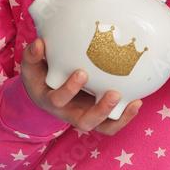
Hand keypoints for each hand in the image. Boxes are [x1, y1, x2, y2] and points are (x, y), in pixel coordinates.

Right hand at [20, 38, 140, 134]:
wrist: (45, 91)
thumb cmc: (41, 76)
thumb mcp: (32, 67)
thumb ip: (33, 56)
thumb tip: (39, 43)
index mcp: (51, 100)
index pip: (58, 99)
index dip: (70, 89)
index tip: (82, 73)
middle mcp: (69, 112)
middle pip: (84, 121)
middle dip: (100, 110)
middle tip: (114, 94)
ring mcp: (85, 114)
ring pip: (102, 126)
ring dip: (118, 117)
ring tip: (134, 103)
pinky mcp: (98, 114)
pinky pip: (112, 123)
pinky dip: (125, 117)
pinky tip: (137, 102)